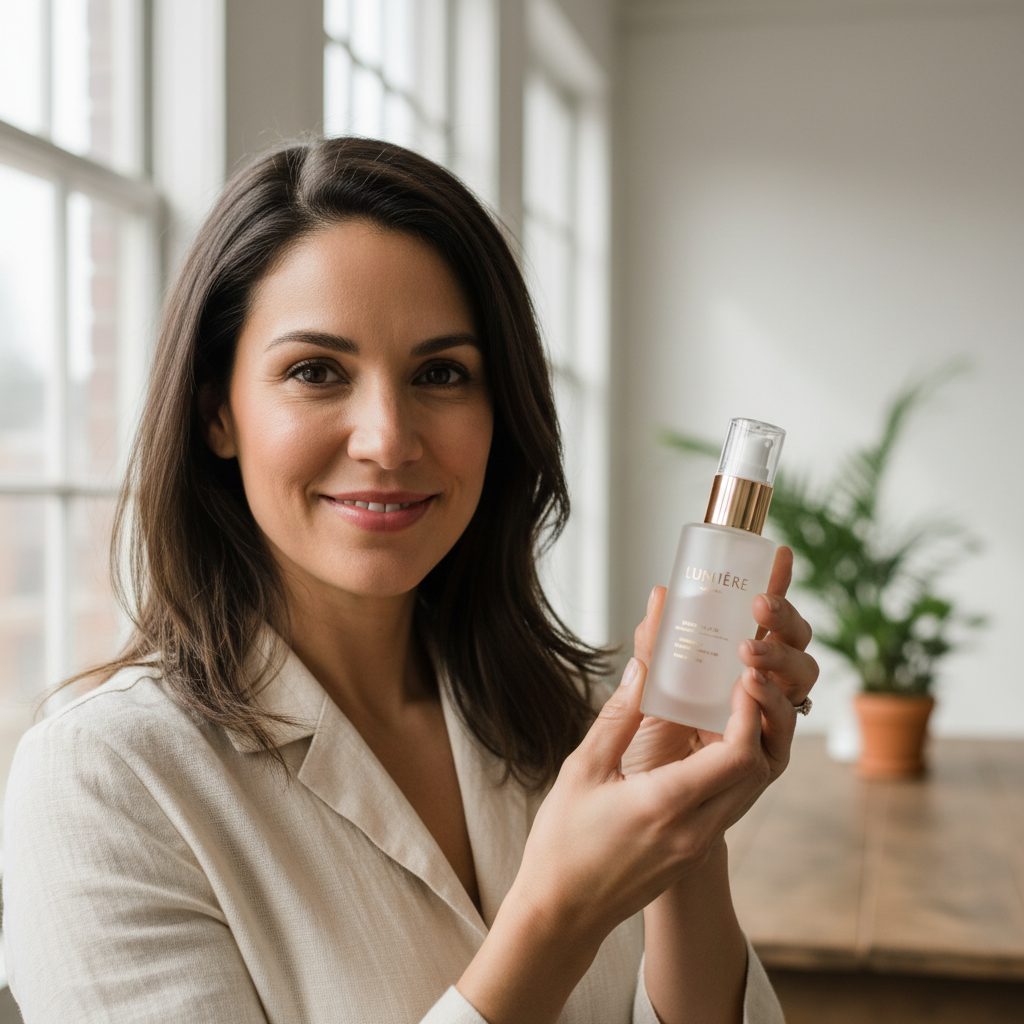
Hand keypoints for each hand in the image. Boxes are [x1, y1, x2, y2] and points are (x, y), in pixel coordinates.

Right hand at [458, 622, 795, 1023]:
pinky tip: (707, 747)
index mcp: (666, 805)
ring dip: (748, 748)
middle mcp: (695, 830)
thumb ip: (617, 717)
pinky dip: (731, 772)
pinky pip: (730, 807)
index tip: (740, 679)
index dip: (748, 713)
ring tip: (728, 709)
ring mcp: (698, 847)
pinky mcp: (693, 854)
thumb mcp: (581, 770)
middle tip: (741, 685)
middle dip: (757, 724)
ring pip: (748, 791)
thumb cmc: (562, 843)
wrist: (560, 915)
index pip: (738, 756)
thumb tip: (642, 668)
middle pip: (757, 771)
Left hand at [621, 546, 817, 778]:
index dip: (776, 587)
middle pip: (796, 649)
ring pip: (799, 686)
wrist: (636, 821)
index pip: (767, 622)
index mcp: (738, 669)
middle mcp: (762, 696)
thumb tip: (661, 595)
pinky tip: (749, 685)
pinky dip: (768, 706)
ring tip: (747, 648)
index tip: (776, 553)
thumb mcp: (645, 688)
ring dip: (778, 661)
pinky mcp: (763, 765)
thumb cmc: (644, 750)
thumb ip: (655, 648)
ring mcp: (768, 730)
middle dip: (786, 622)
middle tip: (759, 604)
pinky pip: (778, 733)